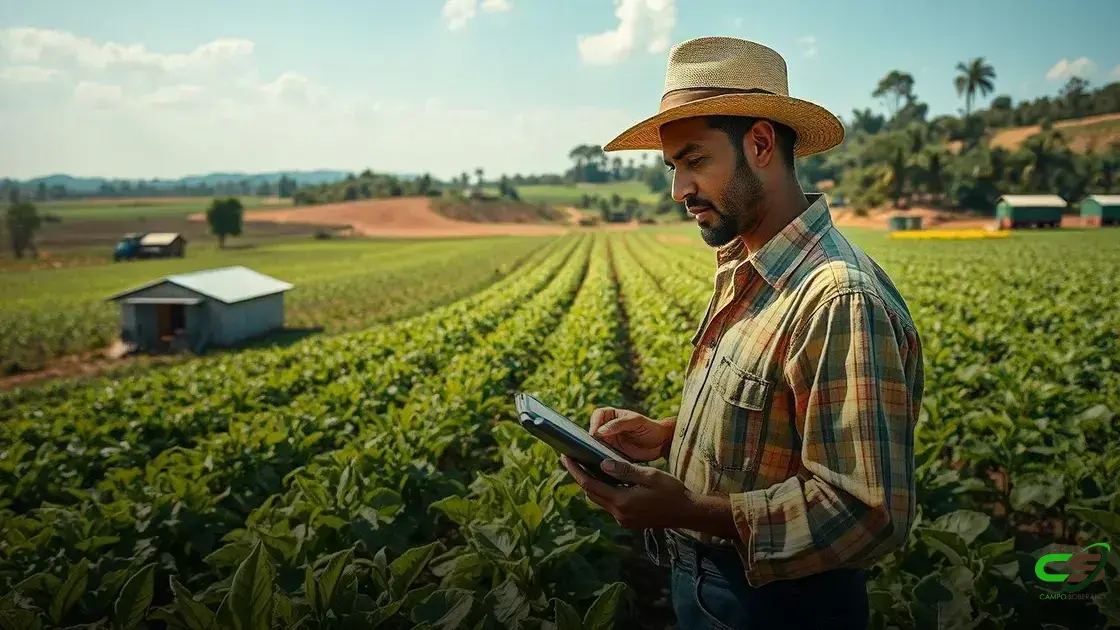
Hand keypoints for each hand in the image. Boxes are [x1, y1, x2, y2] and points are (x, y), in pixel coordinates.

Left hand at [560, 455, 696, 530]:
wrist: (687, 513)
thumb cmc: (672, 491)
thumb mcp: (650, 475)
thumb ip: (625, 470)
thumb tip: (602, 463)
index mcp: (622, 501)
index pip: (590, 484)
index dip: (575, 471)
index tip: (565, 458)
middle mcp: (619, 514)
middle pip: (591, 493)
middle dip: (579, 476)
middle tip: (570, 460)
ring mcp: (623, 520)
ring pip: (599, 500)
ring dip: (591, 485)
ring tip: (584, 467)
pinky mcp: (628, 521)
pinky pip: (609, 505)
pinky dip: (604, 492)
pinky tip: (605, 480)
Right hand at [589, 407, 673, 461]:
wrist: (661, 443)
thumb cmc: (650, 428)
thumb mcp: (636, 422)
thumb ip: (619, 424)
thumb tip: (600, 431)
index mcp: (613, 416)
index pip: (598, 415)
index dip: (594, 422)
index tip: (595, 433)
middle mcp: (608, 428)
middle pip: (593, 430)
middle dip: (590, 437)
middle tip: (591, 445)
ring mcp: (610, 441)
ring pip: (596, 443)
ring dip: (594, 448)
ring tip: (594, 454)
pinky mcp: (613, 453)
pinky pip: (603, 454)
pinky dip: (600, 457)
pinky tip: (601, 461)